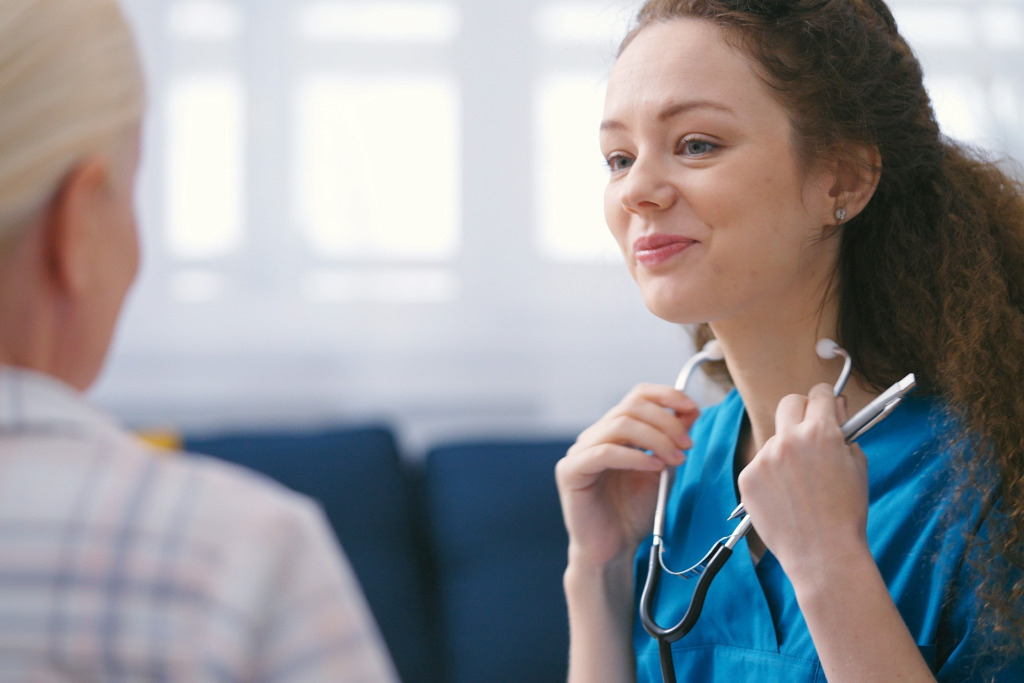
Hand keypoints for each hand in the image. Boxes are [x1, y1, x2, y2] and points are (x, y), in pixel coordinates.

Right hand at [555, 384, 698, 570]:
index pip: (637, 395)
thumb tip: (690, 411)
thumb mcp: (661, 470)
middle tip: (688, 444)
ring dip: (656, 438)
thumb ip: (671, 441)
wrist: (612, 550)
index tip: (693, 409)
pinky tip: (655, 467)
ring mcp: (579, 452)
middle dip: (666, 421)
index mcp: (613, 432)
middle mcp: (594, 436)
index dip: (666, 395)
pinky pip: (605, 452)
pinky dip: (635, 456)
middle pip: (631, 406)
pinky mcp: (571, 471)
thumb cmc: (632, 513)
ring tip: (676, 459)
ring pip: (620, 424)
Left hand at [737, 383, 869, 582]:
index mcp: (820, 433)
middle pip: (789, 404)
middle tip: (811, 431)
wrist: (823, 554)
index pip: (819, 394)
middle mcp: (787, 440)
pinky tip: (785, 497)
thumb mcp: (857, 466)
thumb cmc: (846, 513)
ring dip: (786, 451)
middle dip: (802, 411)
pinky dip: (771, 475)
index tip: (826, 405)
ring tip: (801, 484)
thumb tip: (834, 409)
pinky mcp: (747, 478)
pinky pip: (760, 465)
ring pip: (774, 440)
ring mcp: (763, 459)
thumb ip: (844, 433)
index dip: (826, 399)